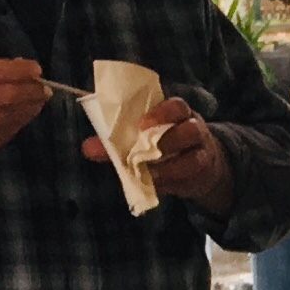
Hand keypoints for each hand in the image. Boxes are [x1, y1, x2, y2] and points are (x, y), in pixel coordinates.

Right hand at [0, 57, 48, 181]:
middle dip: (28, 88)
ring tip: (41, 97)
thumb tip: (21, 65)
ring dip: (30, 104)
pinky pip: (8, 129)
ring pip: (8, 113)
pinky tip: (30, 111)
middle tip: (44, 86)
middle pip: (2, 93)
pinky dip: (22, 118)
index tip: (34, 68)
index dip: (15, 70)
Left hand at [86, 98, 233, 208]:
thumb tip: (88, 147)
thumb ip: (115, 142)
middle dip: (170, 139)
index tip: (142, 123)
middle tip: (144, 150)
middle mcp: (194, 129)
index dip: (163, 112)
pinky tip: (156, 183)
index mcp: (177, 114)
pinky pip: (190, 178)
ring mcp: (201, 153)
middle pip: (192, 129)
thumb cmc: (163, 144)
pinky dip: (171, 181)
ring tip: (149, 172)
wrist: (199, 168)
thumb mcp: (141, 138)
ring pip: (196, 157)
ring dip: (170, 166)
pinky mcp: (201, 175)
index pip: (178, 106)